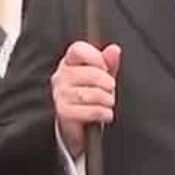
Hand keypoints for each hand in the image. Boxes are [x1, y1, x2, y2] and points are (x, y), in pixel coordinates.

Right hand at [52, 41, 122, 157]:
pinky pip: (90, 110)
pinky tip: (105, 114)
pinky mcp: (63, 111)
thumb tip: (114, 49)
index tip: (105, 67)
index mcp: (69, 63)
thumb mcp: (103, 77)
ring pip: (91, 93)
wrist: (80, 125)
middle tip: (110, 90)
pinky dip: (103, 113)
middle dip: (107, 83)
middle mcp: (61, 76)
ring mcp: (60, 94)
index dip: (95, 56)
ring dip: (107, 100)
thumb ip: (109, 63)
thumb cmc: (91, 96)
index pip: (77, 49)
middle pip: (90, 73)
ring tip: (108, 103)